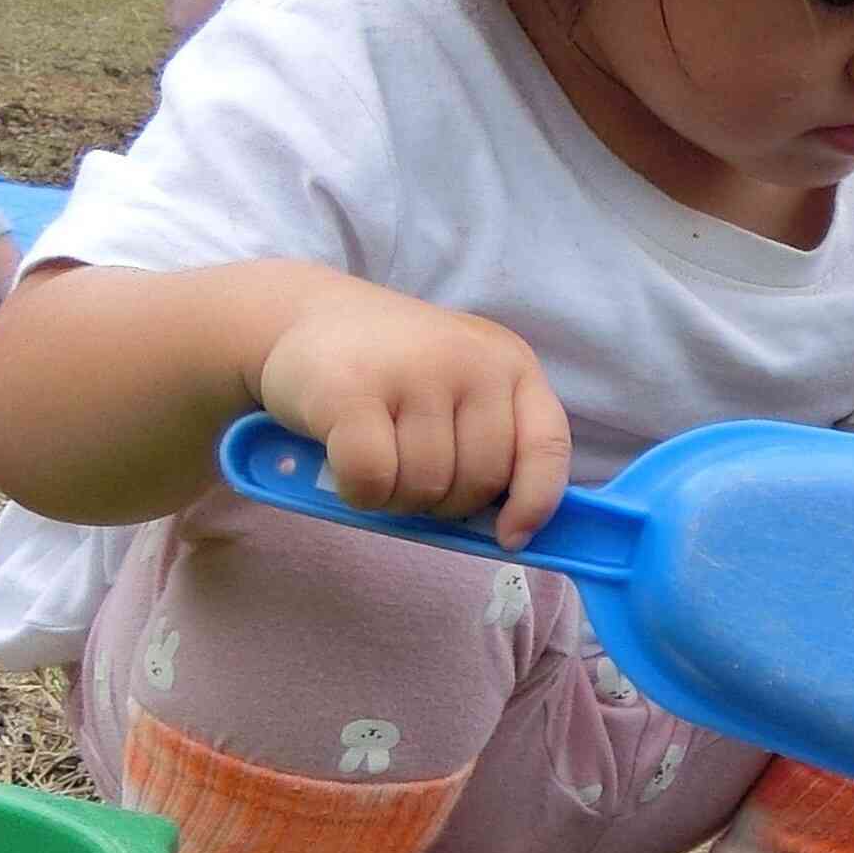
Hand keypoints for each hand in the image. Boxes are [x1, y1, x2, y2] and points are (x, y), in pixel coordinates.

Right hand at [249, 278, 572, 548]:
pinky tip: (343, 466)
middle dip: (444, 503)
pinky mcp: (352, 390)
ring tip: (377, 463)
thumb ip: (489, 441)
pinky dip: (358, 493)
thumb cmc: (394, 369)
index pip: (547, 446)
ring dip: (396, 499)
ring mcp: (413, 371)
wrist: (306, 315)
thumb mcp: (459, 385)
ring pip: (425, 487)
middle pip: (480, 481)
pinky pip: (373, 480)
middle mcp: (471, 361)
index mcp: (511, 363)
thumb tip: (507, 531)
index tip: (510, 537)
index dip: (535, 502)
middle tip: (411, 478)